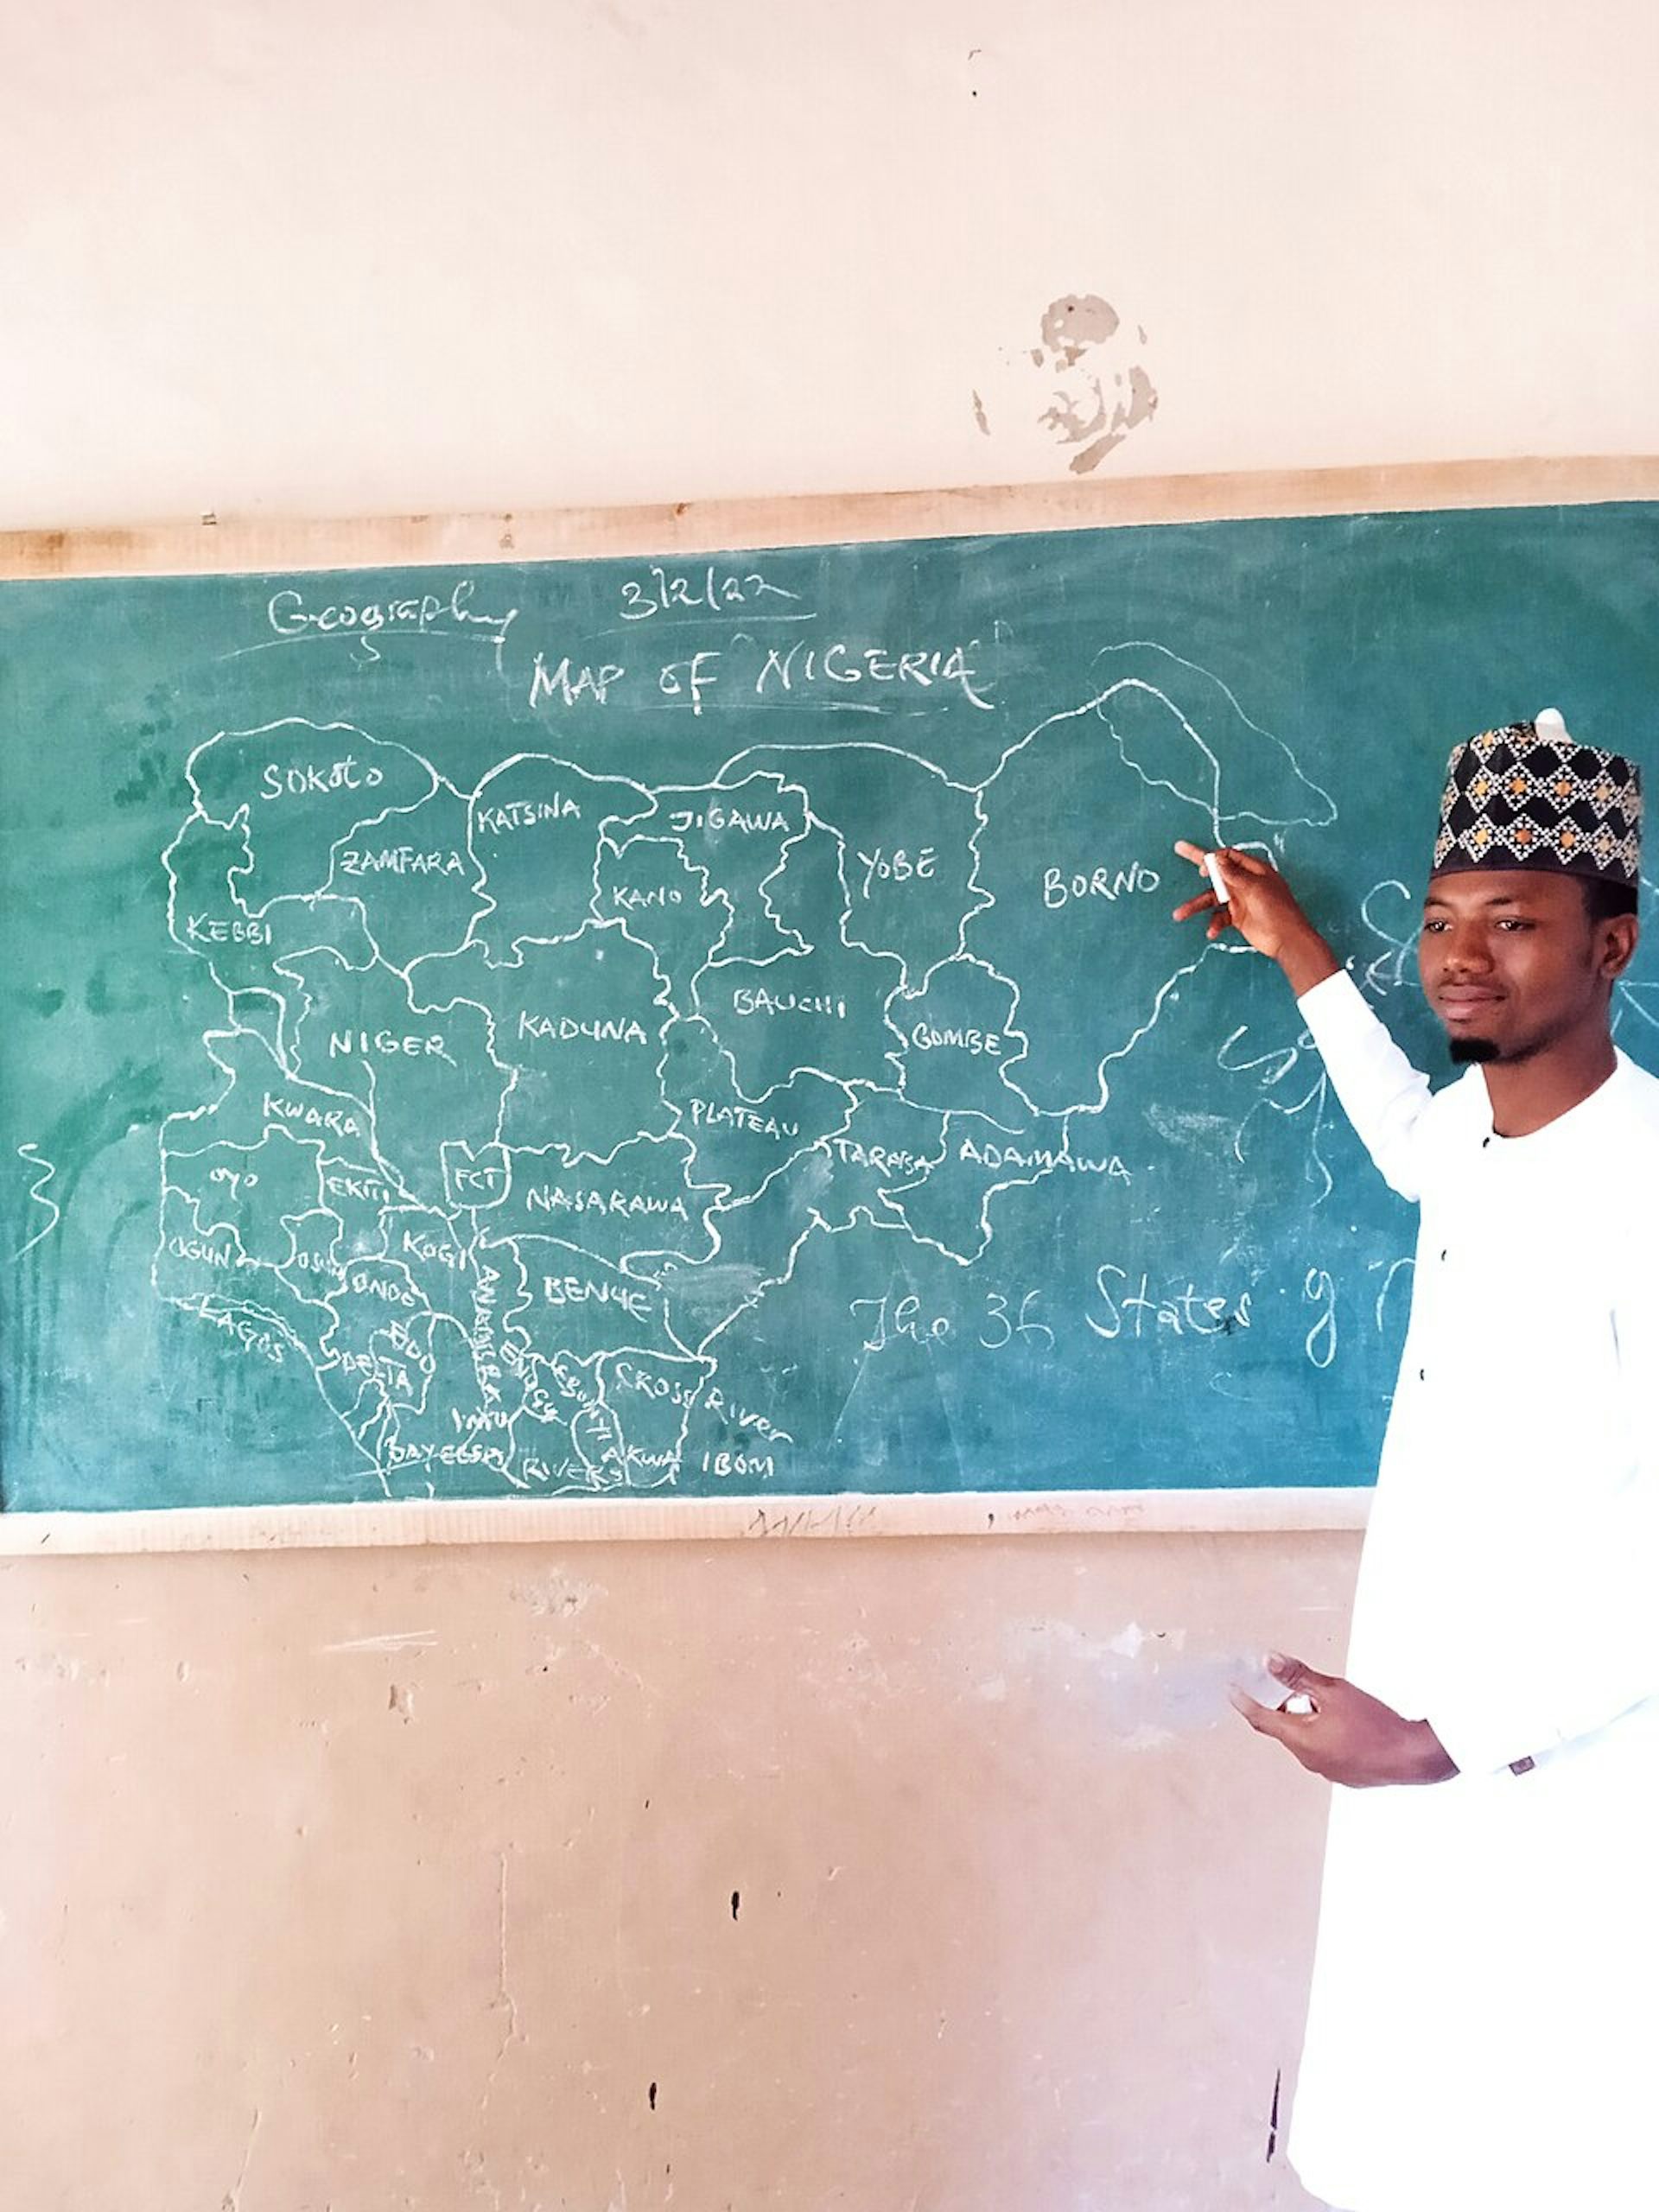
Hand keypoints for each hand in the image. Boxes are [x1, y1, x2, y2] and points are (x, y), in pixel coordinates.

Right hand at [1171, 843, 1337, 994]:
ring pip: (1212, 898)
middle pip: (1216, 872)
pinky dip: (1214, 924)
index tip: (1202, 868)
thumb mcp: (1255, 888)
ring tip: (1179, 914)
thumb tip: (1216, 859)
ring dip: (1196, 906)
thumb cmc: (1278, 910)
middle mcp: (1244, 882)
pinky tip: (1212, 932)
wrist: (1286, 939)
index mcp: (1253, 870)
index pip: (1229, 856)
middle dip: (1198, 865)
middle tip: (1180, 848)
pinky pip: (1219, 917)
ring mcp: (1240, 900)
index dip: (1214, 859)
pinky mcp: (1237, 917)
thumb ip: (1234, 874)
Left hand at [1230, 1653, 1457, 1787]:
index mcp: (1301, 1741)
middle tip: (1304, 1688)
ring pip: (1308, 1740)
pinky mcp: (1348, 1776)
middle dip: (1290, 1707)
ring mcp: (1330, 1772)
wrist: (1414, 1756)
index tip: (1232, 1692)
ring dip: (1311, 1721)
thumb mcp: (1333, 1691)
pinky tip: (1350, 1724)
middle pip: (1287, 1729)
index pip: (1262, 1720)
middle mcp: (1310, 1761)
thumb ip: (1299, 1677)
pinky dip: (1328, 1735)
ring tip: (1333, 1704)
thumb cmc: (1375, 1725)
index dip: (1245, 1703)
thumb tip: (1270, 1662)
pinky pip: (1327, 1751)